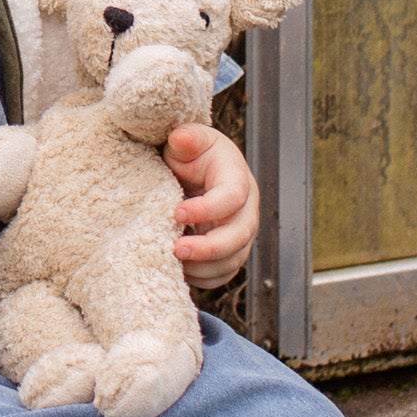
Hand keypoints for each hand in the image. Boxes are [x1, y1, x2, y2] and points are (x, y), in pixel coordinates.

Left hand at [166, 123, 257, 290]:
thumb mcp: (188, 141)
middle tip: (176, 249)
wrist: (193, 175)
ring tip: (171, 261)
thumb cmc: (191, 155)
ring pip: (231, 260)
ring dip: (202, 267)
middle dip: (209, 248)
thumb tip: (180, 139)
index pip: (232, 198)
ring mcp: (239, 235)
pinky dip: (201, 278)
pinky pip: (221, 275)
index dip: (207, 209)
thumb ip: (186, 138)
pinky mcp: (229, 254)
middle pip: (239, 236)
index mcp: (237, 180)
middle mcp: (245, 211)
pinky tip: (177, 270)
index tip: (176, 213)